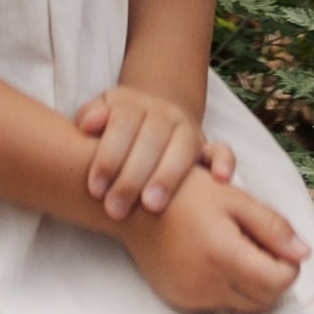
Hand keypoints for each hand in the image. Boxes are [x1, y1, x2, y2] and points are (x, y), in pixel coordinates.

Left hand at [76, 82, 233, 221]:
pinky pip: (220, 150)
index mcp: (134, 104)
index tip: (95, 189)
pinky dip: (224, 161)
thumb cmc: (117, 127)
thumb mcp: (101, 112)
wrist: (153, 115)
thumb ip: (91, 115)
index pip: (122, 125)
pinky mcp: (206, 147)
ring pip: (183, 148)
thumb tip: (89, 124)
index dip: (108, 156)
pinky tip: (220, 179)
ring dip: (168, 176)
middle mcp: (164, 114)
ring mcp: (188, 129)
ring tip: (152, 205)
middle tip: (116, 208)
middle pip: (151, 141)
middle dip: (132, 177)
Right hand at [119, 163, 309, 313]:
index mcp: (224, 256)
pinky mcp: (181, 302)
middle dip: (275, 277)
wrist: (136, 205)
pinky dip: (230, 288)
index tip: (280, 242)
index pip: (279, 282)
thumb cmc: (188, 193)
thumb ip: (273, 227)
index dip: (289, 264)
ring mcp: (192, 298)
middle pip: (266, 301)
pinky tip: (220, 259)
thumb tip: (305, 254)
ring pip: (245, 308)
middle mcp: (207, 285)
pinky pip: (220, 305)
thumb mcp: (236, 199)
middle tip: (265, 246)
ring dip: (254, 286)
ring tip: (243, 250)